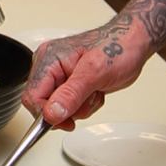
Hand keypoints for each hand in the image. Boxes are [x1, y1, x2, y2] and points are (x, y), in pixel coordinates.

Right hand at [23, 19, 155, 127]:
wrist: (133, 44)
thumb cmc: (117, 48)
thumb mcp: (95, 72)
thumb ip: (71, 94)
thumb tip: (51, 113)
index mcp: (49, 58)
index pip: (32, 96)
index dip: (46, 113)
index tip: (65, 121)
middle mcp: (50, 66)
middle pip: (43, 105)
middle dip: (68, 109)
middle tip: (88, 98)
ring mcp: (59, 76)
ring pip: (58, 110)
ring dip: (80, 108)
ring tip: (94, 91)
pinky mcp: (70, 84)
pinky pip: (69, 107)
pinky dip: (85, 106)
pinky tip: (95, 92)